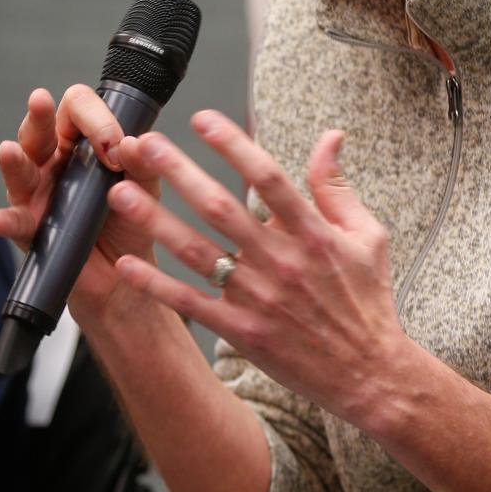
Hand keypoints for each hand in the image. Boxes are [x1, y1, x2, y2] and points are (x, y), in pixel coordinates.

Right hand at [0, 84, 160, 317]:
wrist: (124, 276)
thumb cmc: (131, 223)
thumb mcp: (145, 191)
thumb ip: (143, 166)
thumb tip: (134, 142)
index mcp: (84, 144)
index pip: (79, 110)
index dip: (96, 119)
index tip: (115, 148)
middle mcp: (55, 162)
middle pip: (40, 129)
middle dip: (40, 116)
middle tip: (40, 102)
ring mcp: (37, 193)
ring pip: (20, 169)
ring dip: (13, 160)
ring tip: (9, 151)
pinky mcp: (30, 228)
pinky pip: (14, 221)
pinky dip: (6, 220)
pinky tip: (1, 218)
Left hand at [108, 110, 406, 423]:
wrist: (369, 373)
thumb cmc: (368, 299)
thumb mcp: (367, 236)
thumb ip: (337, 186)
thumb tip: (331, 136)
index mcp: (312, 233)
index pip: (268, 177)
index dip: (234, 145)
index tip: (203, 118)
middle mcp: (281, 261)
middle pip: (221, 208)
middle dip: (180, 173)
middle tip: (145, 145)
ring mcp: (259, 298)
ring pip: (198, 253)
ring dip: (156, 221)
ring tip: (121, 194)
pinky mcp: (243, 332)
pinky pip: (192, 304)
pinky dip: (158, 285)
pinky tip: (127, 265)